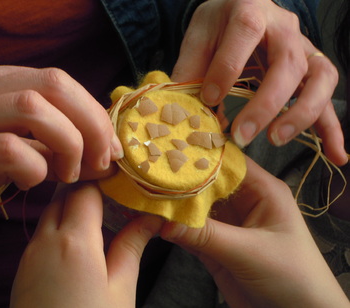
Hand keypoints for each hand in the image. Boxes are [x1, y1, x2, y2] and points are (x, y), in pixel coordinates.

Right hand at [0, 65, 122, 213]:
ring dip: (68, 144)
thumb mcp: (12, 148)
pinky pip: (7, 149)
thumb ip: (52, 145)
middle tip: (102, 160)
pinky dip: (33, 167)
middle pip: (54, 84)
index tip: (111, 146)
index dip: (94, 113)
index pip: (59, 81)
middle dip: (92, 123)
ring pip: (33, 108)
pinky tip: (29, 182)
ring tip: (68, 173)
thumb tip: (102, 155)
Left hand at [10, 183, 159, 307]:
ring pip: (50, 211)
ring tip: (98, 217)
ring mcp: (30, 252)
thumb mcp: (121, 288)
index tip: (121, 183)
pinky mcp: (23, 266)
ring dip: (71, 206)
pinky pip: (42, 231)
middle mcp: (47, 238)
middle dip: (88, 190)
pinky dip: (59, 225)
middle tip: (112, 196)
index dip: (103, 182)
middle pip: (65, 195)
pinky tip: (78, 241)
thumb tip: (151, 218)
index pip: (86, 190)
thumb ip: (132, 246)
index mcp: (76, 240)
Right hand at [157, 157, 348, 306]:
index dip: (201, 154)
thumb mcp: (250, 251)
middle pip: (207, 183)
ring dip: (174, 206)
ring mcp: (229, 225)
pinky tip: (155, 223)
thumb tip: (165, 222)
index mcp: (262, 191)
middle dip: (181, 180)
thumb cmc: (293, 278)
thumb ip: (207, 235)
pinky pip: (191, 231)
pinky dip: (174, 229)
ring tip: (147, 197)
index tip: (171, 149)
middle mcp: (244, 203)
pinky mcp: (217, 247)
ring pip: (196, 208)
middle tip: (150, 174)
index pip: (228, 163)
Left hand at [172, 0, 346, 165]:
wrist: (242, 9)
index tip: (209, 100)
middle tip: (242, 135)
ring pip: (319, 79)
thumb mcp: (199, 37)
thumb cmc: (218, 27)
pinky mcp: (312, 70)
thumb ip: (190, 69)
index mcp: (250, 11)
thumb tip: (185, 112)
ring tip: (275, 140)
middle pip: (288, 64)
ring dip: (301, 113)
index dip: (226, 70)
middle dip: (265, 104)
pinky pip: (329, 98)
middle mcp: (284, 29)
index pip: (244, 34)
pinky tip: (336, 154)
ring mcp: (304, 49)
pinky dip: (333, 128)